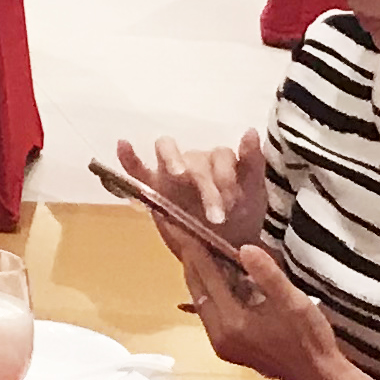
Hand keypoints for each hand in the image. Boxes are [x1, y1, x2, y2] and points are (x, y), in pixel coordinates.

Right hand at [112, 129, 268, 251]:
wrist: (227, 249)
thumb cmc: (242, 218)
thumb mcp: (255, 192)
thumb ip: (253, 162)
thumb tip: (250, 130)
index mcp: (219, 161)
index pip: (220, 155)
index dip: (226, 175)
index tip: (233, 202)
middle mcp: (194, 161)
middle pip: (195, 158)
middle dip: (206, 187)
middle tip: (216, 217)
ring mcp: (170, 172)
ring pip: (167, 152)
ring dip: (172, 160)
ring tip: (178, 174)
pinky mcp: (152, 187)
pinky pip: (137, 169)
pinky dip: (129, 157)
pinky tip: (124, 145)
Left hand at [178, 239, 344, 379]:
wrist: (318, 377)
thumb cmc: (310, 339)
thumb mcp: (294, 303)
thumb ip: (269, 276)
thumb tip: (244, 249)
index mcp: (232, 323)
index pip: (206, 278)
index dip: (194, 251)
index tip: (182, 226)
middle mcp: (219, 335)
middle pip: (197, 289)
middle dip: (190, 260)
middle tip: (182, 232)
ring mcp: (221, 344)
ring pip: (202, 300)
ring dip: (199, 276)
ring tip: (196, 247)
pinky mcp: (227, 347)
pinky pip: (211, 311)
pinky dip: (210, 291)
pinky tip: (217, 276)